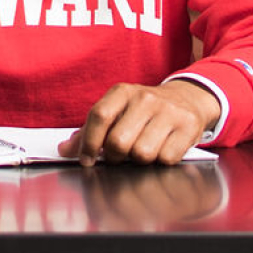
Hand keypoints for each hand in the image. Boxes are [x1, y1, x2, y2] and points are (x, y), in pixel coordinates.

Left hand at [58, 77, 218, 165]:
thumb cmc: (145, 111)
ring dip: (139, 160)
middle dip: (116, 156)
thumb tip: (65, 150)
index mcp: (122, 92)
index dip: (89, 143)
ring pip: (142, 153)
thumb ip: (90, 131)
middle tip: (121, 155)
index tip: (87, 159)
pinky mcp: (187, 126)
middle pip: (118, 142)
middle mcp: (145, 98)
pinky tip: (162, 149)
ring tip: (143, 150)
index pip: (99, 116)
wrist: (188, 99)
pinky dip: (161, 161)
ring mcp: (168, 112)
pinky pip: (166, 158)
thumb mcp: (117, 111)